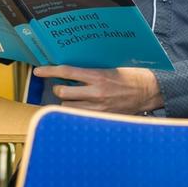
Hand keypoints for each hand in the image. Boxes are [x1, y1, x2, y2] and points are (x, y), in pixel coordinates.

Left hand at [33, 65, 163, 114]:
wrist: (149, 91)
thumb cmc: (131, 76)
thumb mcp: (110, 68)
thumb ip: (90, 72)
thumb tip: (70, 71)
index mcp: (98, 75)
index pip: (66, 72)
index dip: (49, 71)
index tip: (38, 71)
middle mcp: (96, 92)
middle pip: (63, 92)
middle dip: (59, 89)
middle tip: (62, 86)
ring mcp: (99, 108)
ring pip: (68, 107)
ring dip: (67, 103)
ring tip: (73, 99)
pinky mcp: (103, 118)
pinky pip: (80, 118)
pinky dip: (77, 113)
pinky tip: (80, 110)